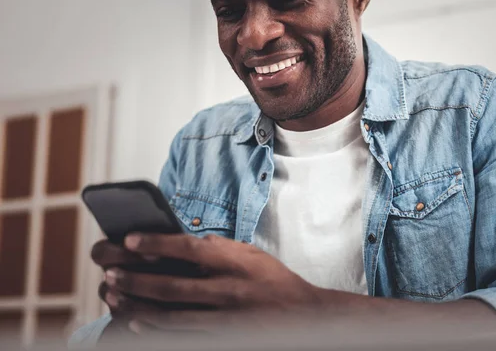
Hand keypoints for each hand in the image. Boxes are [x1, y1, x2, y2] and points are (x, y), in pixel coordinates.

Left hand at [102, 234, 324, 333]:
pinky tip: (135, 324)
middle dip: (136, 279)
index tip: (129, 240)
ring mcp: (223, 318)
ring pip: (170, 316)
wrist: (302, 317)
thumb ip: (222, 247)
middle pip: (171, 285)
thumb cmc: (276, 282)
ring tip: (114, 296)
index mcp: (234, 263)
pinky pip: (181, 335)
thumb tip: (192, 241)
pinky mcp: (221, 338)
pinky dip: (155, 330)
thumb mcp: (253, 255)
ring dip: (138, 306)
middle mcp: (227, 290)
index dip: (155, 243)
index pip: (188, 248)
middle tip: (110, 273)